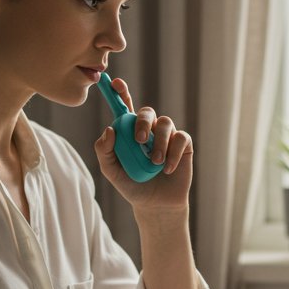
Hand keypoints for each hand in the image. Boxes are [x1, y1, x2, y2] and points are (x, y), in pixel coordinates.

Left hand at [93, 77, 193, 211]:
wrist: (155, 205)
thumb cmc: (132, 186)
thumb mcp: (111, 171)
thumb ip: (104, 151)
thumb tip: (109, 129)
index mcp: (130, 132)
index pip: (125, 107)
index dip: (121, 93)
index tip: (115, 83)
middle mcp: (149, 130)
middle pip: (147, 112)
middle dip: (142, 122)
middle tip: (139, 140)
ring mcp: (167, 136)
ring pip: (165, 123)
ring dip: (159, 142)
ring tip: (154, 163)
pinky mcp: (184, 145)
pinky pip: (180, 138)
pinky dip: (173, 153)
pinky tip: (167, 169)